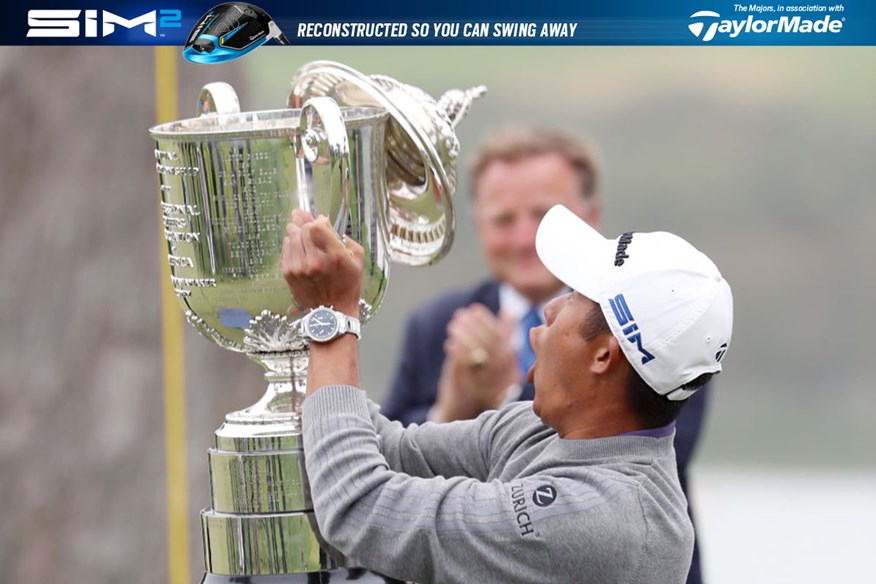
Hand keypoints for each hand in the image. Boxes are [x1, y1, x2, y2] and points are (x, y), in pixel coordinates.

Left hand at [281, 209, 362, 316]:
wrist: (332, 312)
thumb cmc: (347, 286)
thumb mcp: (356, 259)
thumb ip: (344, 238)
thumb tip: (326, 222)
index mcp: (335, 256)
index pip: (317, 225)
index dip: (318, 221)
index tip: (322, 222)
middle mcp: (315, 261)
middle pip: (303, 229)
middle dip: (306, 224)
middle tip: (308, 222)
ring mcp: (299, 267)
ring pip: (291, 235)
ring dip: (297, 231)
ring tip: (302, 233)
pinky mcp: (289, 273)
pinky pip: (285, 248)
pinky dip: (290, 243)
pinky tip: (297, 245)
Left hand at [432, 304, 519, 421]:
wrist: (466, 413)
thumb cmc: (482, 381)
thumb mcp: (496, 358)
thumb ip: (505, 335)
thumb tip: (510, 311)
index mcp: (512, 367)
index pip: (501, 339)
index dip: (487, 321)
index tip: (475, 309)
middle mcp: (504, 377)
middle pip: (489, 344)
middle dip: (473, 326)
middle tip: (460, 315)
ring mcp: (488, 385)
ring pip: (477, 354)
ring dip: (464, 336)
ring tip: (453, 326)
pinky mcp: (469, 392)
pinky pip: (464, 368)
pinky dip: (457, 353)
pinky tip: (449, 344)